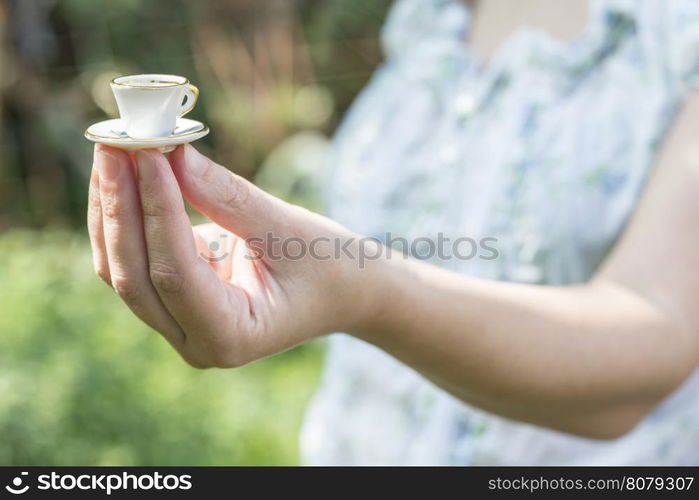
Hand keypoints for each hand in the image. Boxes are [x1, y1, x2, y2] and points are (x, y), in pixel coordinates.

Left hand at [87, 144, 371, 367]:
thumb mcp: (285, 228)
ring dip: (113, 208)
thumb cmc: (330, 265)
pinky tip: (124, 174)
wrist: (345, 291)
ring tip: (113, 148)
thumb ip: (225, 195)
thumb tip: (170, 152)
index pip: (175, 273)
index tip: (148, 151)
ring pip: (124, 268)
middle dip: (120, 206)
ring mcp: (179, 325)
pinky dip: (127, 216)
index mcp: (230, 337)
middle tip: (114, 143)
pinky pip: (134, 258)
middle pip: (134, 275)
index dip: (157, 209)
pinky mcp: (173, 300)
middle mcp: (195, 341)